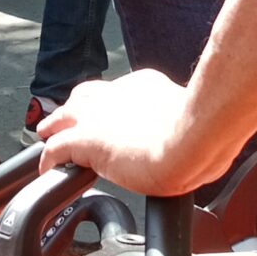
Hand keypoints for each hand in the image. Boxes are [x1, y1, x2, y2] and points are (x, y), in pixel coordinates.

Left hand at [37, 69, 235, 196]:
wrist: (192, 140)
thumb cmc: (203, 136)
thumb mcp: (198, 125)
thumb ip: (192, 130)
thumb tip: (210, 149)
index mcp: (145, 86)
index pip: (121, 92)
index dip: (112, 105)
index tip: (115, 117)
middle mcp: (118, 93)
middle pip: (85, 96)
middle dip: (76, 107)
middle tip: (69, 118)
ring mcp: (99, 115)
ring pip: (63, 116)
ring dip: (54, 126)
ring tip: (46, 134)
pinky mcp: (85, 139)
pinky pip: (55, 148)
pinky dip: (49, 158)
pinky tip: (47, 168)